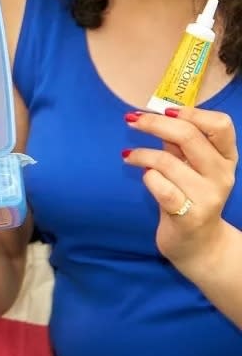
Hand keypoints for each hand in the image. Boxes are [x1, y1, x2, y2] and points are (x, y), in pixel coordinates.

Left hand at [123, 107, 237, 267]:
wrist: (198, 244)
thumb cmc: (189, 195)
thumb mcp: (190, 165)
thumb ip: (179, 142)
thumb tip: (156, 113)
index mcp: (226, 158)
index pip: (221, 125)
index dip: (192, 112)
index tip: (165, 111)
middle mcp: (222, 176)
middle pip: (189, 136)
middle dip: (154, 123)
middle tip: (131, 120)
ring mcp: (208, 197)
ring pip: (167, 161)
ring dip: (142, 153)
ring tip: (128, 156)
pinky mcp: (189, 216)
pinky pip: (160, 186)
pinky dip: (146, 176)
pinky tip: (141, 175)